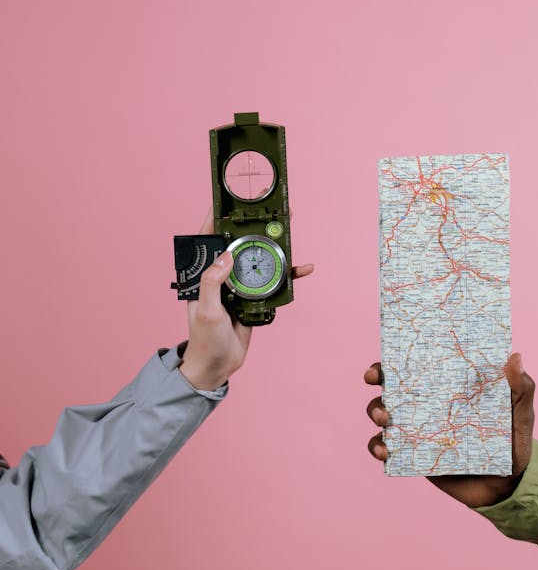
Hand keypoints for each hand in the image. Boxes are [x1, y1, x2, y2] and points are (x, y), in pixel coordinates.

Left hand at [179, 207, 313, 390]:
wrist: (218, 366)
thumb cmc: (205, 340)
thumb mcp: (207, 310)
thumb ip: (214, 282)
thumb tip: (227, 254)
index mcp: (204, 276)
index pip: (208, 241)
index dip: (216, 220)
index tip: (227, 202)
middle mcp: (222, 276)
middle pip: (239, 245)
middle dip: (253, 228)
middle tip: (268, 211)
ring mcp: (239, 286)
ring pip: (259, 260)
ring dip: (275, 248)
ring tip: (289, 231)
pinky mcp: (255, 298)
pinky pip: (273, 282)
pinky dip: (288, 277)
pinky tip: (302, 270)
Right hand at [365, 353, 534, 507]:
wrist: (507, 487)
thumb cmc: (513, 443)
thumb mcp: (520, 414)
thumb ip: (520, 388)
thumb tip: (516, 357)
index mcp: (448, 386)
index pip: (420, 364)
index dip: (399, 356)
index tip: (386, 357)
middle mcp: (427, 404)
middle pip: (393, 384)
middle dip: (378, 377)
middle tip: (374, 380)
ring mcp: (417, 430)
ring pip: (383, 414)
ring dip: (375, 411)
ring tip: (385, 421)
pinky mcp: (412, 456)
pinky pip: (386, 448)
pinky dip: (377, 446)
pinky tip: (384, 451)